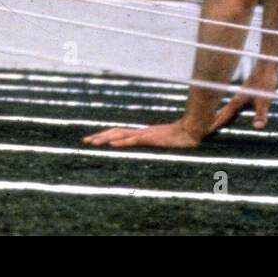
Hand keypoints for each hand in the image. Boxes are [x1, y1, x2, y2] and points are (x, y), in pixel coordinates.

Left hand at [83, 118, 201, 148]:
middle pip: (115, 132)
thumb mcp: (165, 142)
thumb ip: (159, 143)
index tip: (93, 139)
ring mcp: (145, 134)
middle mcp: (141, 132)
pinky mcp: (151, 138)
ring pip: (121, 135)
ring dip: (105, 139)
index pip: (120, 132)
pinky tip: (112, 145)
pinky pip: (134, 140)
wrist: (193, 131)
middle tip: (84, 141)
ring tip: (92, 143)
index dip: (106, 134)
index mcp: (143, 133)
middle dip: (99, 136)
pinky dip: (122, 142)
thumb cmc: (182, 137)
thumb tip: (154, 145)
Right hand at [208, 62, 277, 134]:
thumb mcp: (265, 100)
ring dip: (218, 118)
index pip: (222, 117)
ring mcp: (239, 97)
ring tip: (210, 126)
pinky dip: (227, 113)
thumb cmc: (266, 81)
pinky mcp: (244, 95)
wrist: (268, 66)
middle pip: (220, 114)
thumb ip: (261, 114)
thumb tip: (258, 127)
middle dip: (212, 124)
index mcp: (237, 102)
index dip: (213, 126)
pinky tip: (229, 116)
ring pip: (225, 110)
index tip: (203, 134)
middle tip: (202, 134)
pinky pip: (232, 107)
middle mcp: (236, 100)